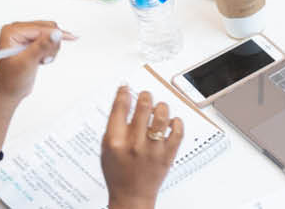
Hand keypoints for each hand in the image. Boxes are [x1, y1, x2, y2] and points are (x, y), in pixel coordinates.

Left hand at [0, 22, 74, 103]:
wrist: (10, 91)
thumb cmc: (12, 80)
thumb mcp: (27, 63)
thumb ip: (42, 46)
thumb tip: (57, 33)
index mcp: (11, 31)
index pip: (40, 28)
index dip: (55, 35)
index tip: (71, 38)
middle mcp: (17, 30)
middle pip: (47, 28)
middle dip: (51, 44)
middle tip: (45, 59)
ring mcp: (24, 35)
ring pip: (50, 34)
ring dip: (51, 49)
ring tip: (42, 61)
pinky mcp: (31, 41)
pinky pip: (49, 39)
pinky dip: (50, 50)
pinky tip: (42, 60)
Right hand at [102, 88, 183, 208]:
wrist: (131, 196)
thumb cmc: (118, 173)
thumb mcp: (107, 150)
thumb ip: (114, 127)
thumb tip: (123, 102)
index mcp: (115, 141)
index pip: (120, 108)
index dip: (124, 93)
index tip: (126, 88)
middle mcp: (134, 143)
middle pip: (143, 107)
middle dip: (145, 96)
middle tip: (146, 95)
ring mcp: (153, 149)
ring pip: (162, 116)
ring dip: (161, 107)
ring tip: (159, 108)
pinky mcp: (168, 155)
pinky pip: (178, 131)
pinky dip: (176, 122)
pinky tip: (171, 122)